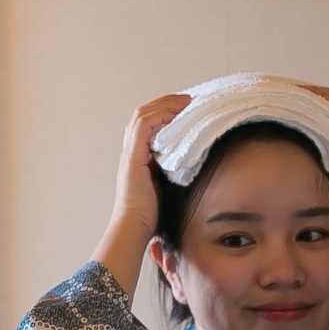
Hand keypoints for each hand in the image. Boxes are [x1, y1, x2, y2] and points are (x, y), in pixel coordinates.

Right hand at [91, 93, 190, 299]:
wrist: (134, 228)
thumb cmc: (150, 217)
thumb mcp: (167, 189)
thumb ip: (175, 176)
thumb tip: (198, 170)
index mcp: (137, 158)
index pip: (146, 125)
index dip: (164, 113)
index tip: (185, 110)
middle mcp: (131, 152)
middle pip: (143, 115)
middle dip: (166, 103)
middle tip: (187, 100)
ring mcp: (130, 153)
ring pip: (143, 115)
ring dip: (165, 105)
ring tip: (185, 102)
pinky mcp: (133, 157)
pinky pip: (145, 125)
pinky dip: (161, 115)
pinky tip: (177, 114)